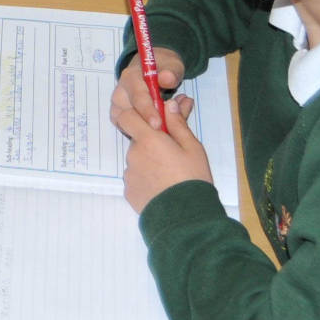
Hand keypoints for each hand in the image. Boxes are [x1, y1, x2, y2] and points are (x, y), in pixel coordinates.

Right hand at [111, 46, 185, 131]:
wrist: (156, 71)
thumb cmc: (164, 69)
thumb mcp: (172, 66)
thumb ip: (171, 73)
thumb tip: (167, 79)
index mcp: (130, 77)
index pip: (137, 97)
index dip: (147, 111)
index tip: (158, 123)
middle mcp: (121, 93)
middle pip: (127, 113)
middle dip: (144, 125)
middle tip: (163, 134)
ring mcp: (118, 106)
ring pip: (126, 123)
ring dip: (145, 130)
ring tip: (166, 130)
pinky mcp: (120, 117)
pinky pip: (129, 128)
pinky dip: (144, 132)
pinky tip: (160, 131)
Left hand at [112, 92, 211, 212]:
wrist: (185, 216)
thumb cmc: (192, 178)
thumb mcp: (192, 148)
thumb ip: (178, 124)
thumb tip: (170, 103)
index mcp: (148, 139)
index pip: (127, 116)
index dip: (136, 115)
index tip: (152, 121)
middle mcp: (133, 154)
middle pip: (137, 141)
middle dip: (152, 144)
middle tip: (173, 155)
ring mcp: (129, 174)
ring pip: (138, 161)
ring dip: (150, 163)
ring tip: (171, 176)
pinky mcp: (129, 191)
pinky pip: (136, 179)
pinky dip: (147, 180)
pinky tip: (163, 188)